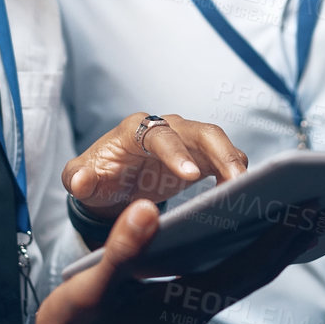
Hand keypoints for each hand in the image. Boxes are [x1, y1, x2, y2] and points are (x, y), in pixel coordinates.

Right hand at [0, 197, 323, 323]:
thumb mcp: (93, 287)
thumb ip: (122, 249)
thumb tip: (151, 208)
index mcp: (184, 305)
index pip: (246, 267)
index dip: (281, 238)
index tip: (311, 210)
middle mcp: (196, 311)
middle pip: (258, 272)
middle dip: (295, 240)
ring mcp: (190, 312)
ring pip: (247, 277)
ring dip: (279, 249)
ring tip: (309, 221)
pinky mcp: (180, 310)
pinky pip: (229, 279)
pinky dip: (250, 255)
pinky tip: (257, 238)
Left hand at [62, 112, 249, 219]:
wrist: (113, 183)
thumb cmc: (98, 178)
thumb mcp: (81, 181)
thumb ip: (78, 179)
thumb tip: (82, 181)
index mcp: (134, 130)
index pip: (158, 135)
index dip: (176, 153)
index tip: (191, 176)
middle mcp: (165, 128)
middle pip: (200, 130)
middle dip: (220, 152)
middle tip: (235, 180)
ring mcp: (186, 141)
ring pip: (219, 141)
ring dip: (235, 161)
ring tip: (245, 189)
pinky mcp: (202, 157)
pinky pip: (226, 158)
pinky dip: (236, 173)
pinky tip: (240, 195)